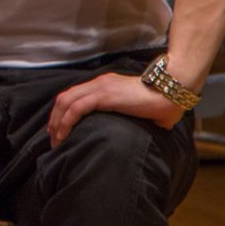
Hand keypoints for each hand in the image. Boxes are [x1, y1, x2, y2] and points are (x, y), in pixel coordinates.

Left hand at [46, 71, 184, 147]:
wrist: (172, 91)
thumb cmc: (163, 102)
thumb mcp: (139, 110)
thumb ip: (132, 118)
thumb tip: (138, 132)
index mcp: (105, 85)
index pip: (74, 96)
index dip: (62, 113)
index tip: (58, 130)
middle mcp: (99, 84)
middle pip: (64, 98)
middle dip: (54, 119)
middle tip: (52, 139)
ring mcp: (100, 88)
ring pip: (66, 102)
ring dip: (56, 122)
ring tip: (56, 141)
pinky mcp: (104, 96)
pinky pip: (76, 108)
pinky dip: (66, 121)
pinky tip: (64, 135)